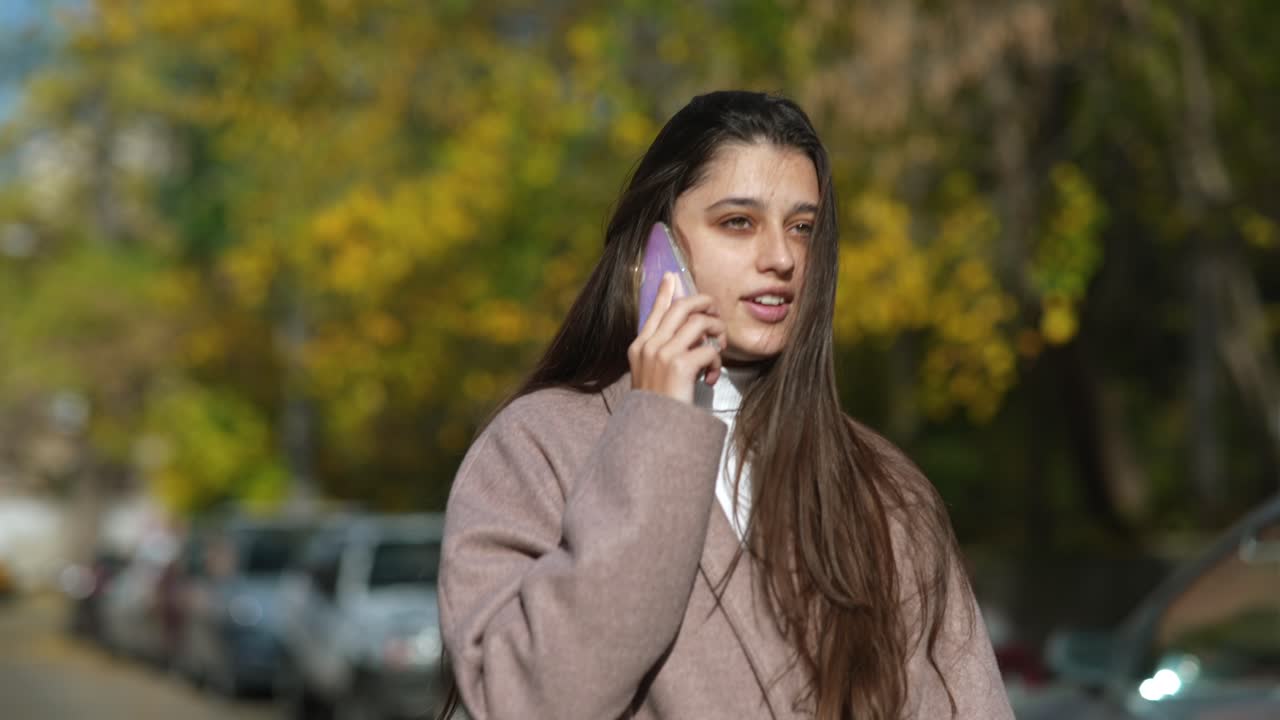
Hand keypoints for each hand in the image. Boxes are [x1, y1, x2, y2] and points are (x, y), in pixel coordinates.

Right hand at [629, 273, 726, 403]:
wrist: (655, 433)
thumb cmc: (657, 408)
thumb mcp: (652, 376)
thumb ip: (663, 352)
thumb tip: (683, 334)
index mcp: (640, 347)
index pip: (656, 311)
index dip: (666, 292)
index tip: (672, 277)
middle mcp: (649, 346)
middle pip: (681, 307)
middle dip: (705, 304)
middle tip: (716, 314)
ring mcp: (662, 355)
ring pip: (700, 323)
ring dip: (717, 333)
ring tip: (719, 350)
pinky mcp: (679, 366)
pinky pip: (709, 350)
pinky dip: (716, 362)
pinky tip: (711, 378)